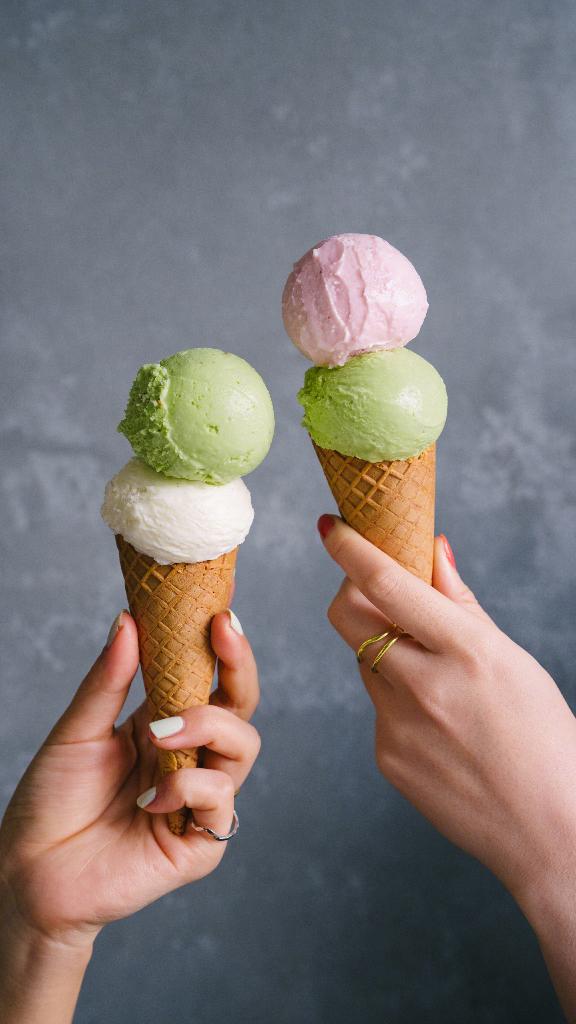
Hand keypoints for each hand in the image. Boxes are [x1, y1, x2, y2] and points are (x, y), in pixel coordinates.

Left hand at [0, 609, 259, 953]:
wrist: (28, 871)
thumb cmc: (51, 801)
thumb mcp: (77, 730)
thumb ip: (109, 679)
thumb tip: (129, 619)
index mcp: (166, 726)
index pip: (212, 681)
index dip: (225, 648)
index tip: (222, 613)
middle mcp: (190, 757)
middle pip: (241, 707)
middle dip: (239, 668)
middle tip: (220, 634)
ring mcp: (198, 800)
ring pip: (243, 748)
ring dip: (208, 726)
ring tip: (160, 732)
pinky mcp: (199, 845)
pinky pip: (221, 805)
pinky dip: (189, 788)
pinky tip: (149, 798)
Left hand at [318, 516, 575, 911]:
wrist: (550, 832)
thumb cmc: (545, 739)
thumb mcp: (513, 661)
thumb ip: (462, 605)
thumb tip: (432, 551)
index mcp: (466, 652)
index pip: (387, 585)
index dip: (349, 549)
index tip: (329, 526)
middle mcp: (424, 686)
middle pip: (346, 617)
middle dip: (351, 592)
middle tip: (376, 592)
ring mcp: (398, 726)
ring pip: (365, 661)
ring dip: (384, 650)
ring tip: (434, 675)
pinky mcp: (386, 757)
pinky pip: (379, 708)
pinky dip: (398, 700)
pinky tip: (440, 725)